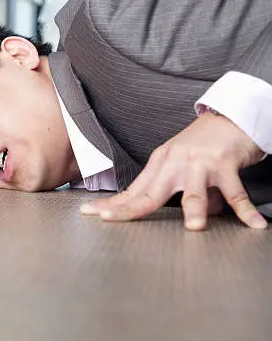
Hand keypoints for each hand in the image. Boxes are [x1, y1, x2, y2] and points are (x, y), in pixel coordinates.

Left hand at [81, 112, 267, 229]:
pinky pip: (235, 192)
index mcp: (160, 164)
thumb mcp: (180, 165)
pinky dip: (245, 209)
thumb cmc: (202, 144)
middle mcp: (174, 163)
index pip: (132, 190)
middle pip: (149, 193)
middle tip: (110, 220)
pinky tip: (253, 223)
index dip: (112, 203)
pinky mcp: (224, 163)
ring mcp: (198, 163)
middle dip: (128, 208)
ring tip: (195, 228)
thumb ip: (174, 191)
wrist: (229, 116)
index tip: (90, 213)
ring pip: (193, 192)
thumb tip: (175, 215)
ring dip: (195, 210)